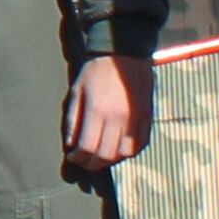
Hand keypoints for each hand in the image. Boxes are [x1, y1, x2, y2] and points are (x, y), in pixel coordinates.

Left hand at [65, 51, 157, 169]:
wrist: (124, 53)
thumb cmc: (96, 72)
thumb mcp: (77, 91)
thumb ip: (73, 119)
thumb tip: (71, 143)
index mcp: (97, 110)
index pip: (88, 147)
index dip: (78, 158)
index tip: (72, 157)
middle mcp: (118, 118)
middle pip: (106, 154)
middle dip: (92, 164)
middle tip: (84, 163)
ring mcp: (136, 118)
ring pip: (125, 153)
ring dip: (111, 160)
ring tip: (100, 158)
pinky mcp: (147, 116)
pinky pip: (141, 144)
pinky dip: (129, 152)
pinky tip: (118, 150)